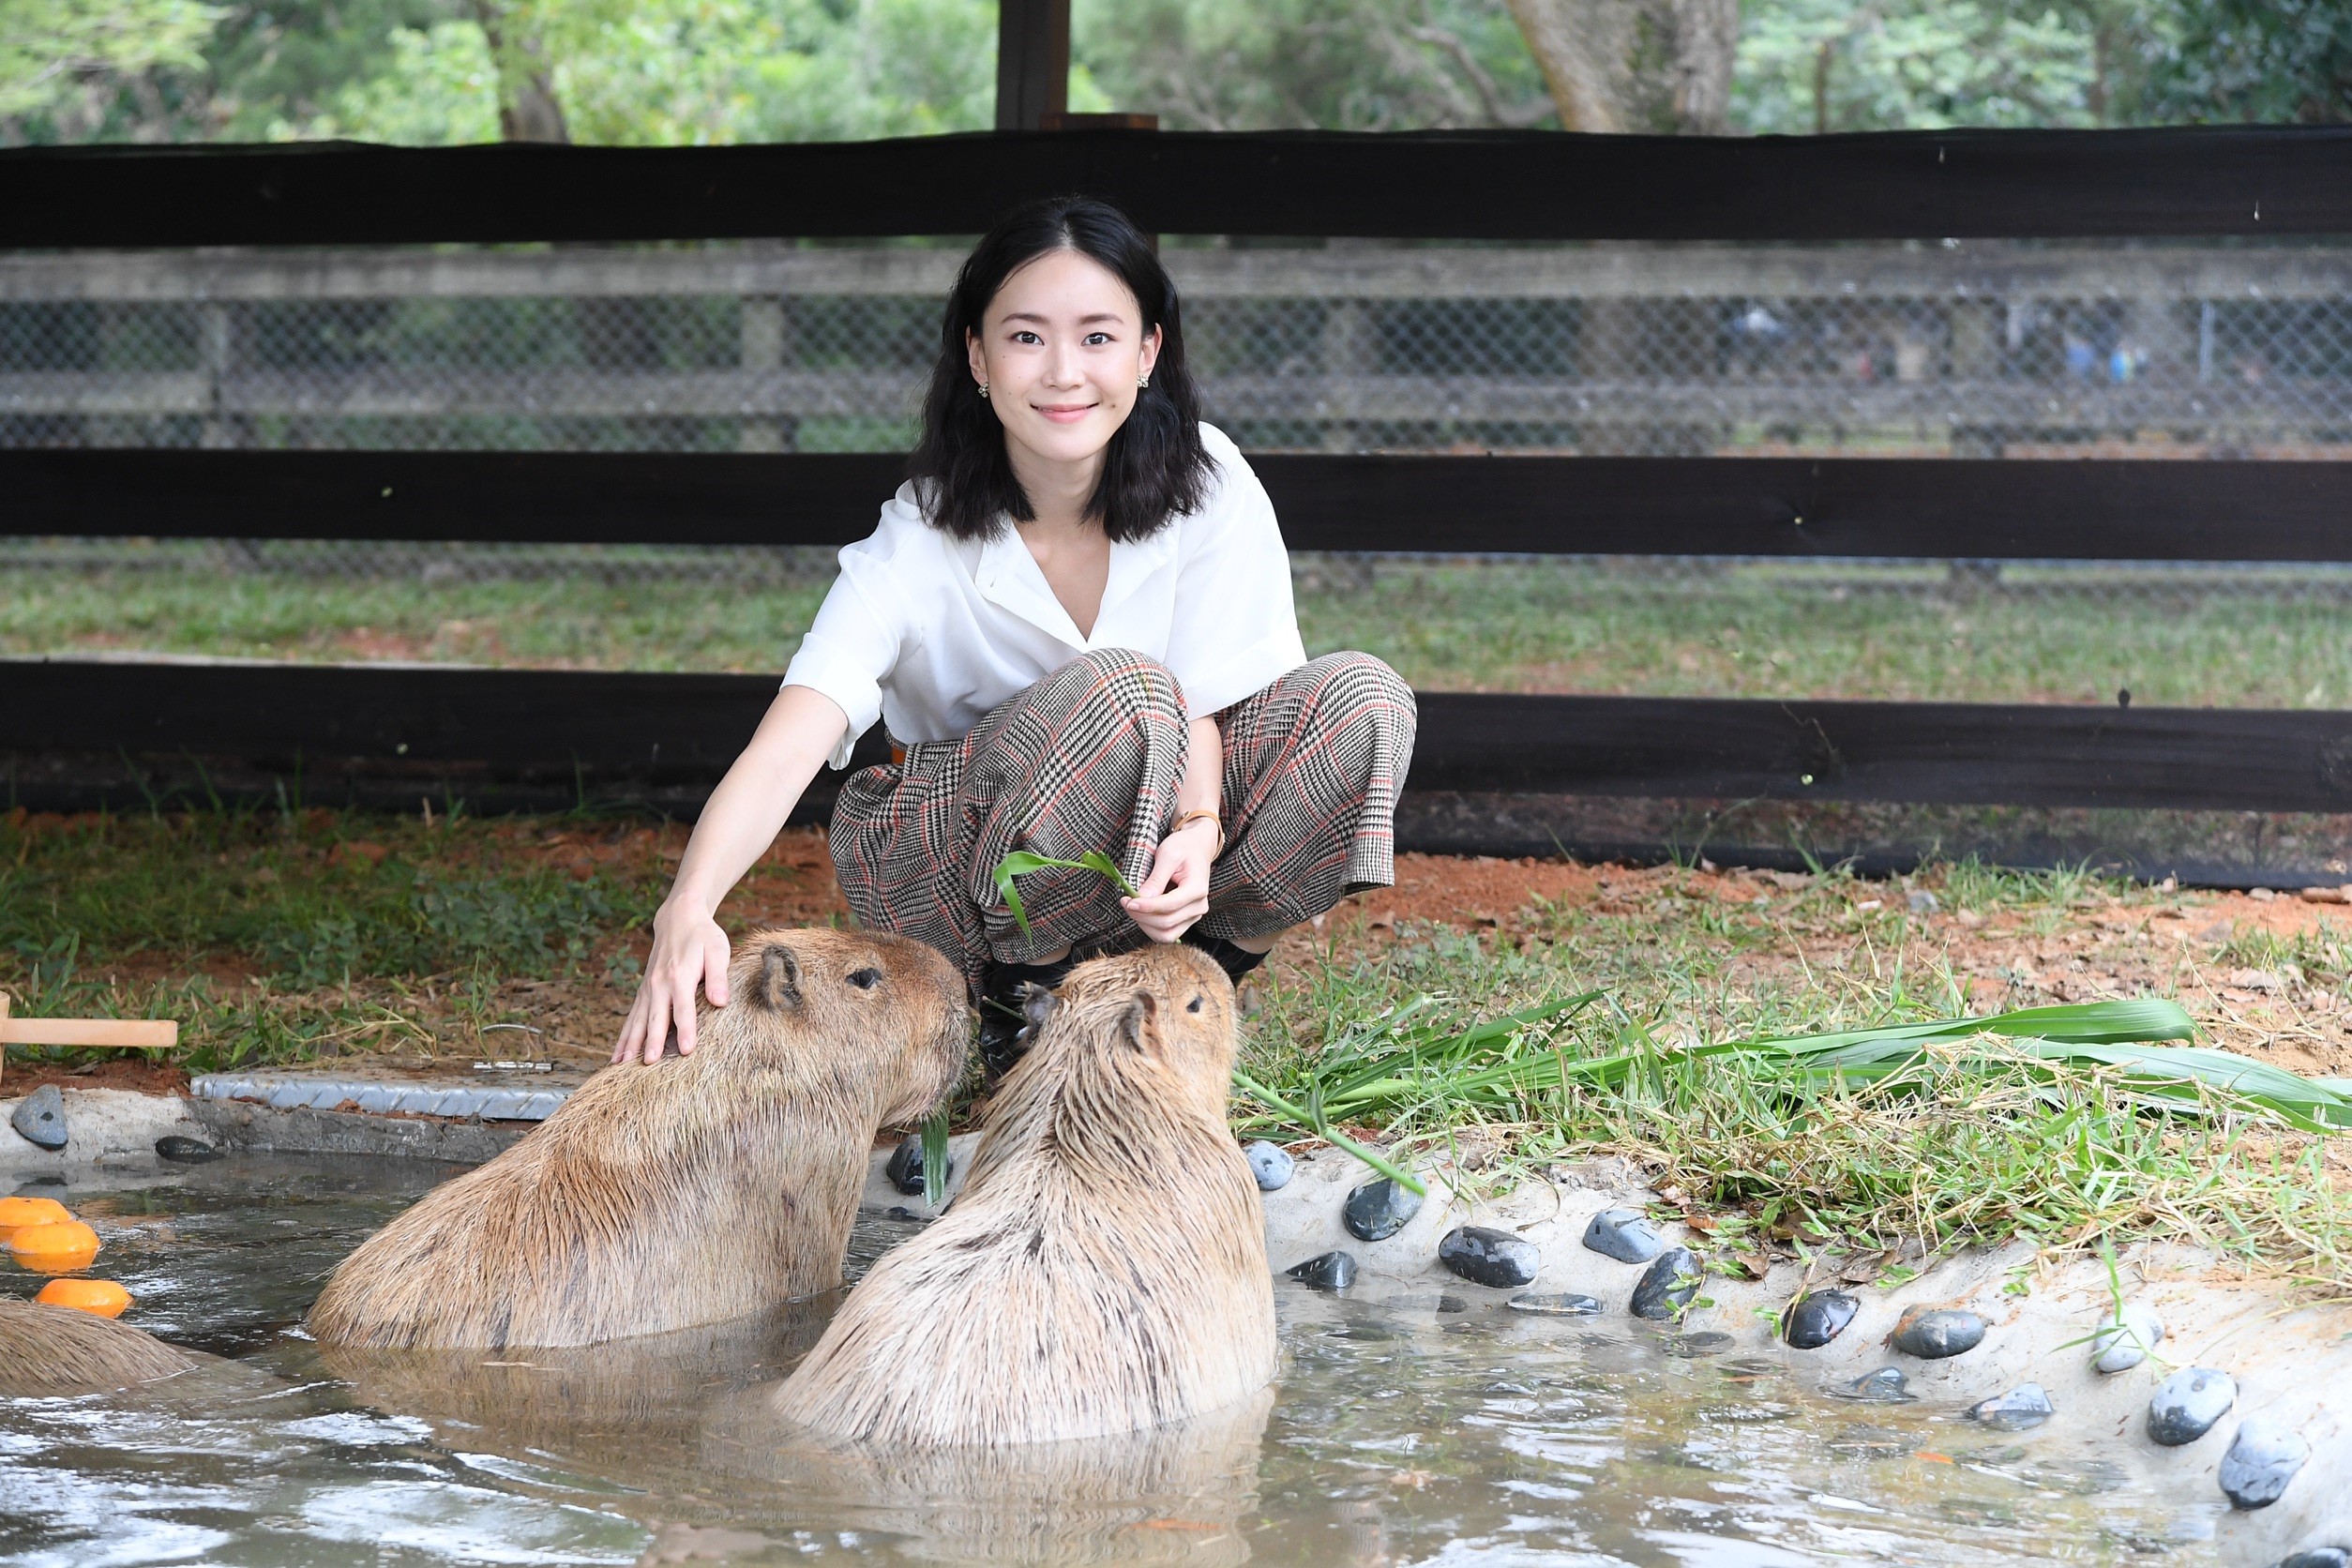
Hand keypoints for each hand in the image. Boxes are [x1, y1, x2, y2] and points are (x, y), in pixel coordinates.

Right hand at [612, 900, 732, 1065]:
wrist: (678, 918)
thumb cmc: (703, 936)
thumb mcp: (718, 951)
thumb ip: (718, 977)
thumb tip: (721, 1002)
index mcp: (680, 977)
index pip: (684, 1009)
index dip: (687, 1030)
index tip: (687, 1051)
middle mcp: (660, 985)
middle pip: (656, 1018)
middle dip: (652, 1042)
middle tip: (649, 1065)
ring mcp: (648, 989)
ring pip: (636, 1021)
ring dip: (629, 1044)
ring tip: (621, 1067)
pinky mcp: (643, 992)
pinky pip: (631, 1018)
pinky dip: (623, 1037)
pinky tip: (616, 1057)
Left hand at [1121, 819, 1217, 943]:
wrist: (1196, 849)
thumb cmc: (1182, 848)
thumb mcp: (1168, 855)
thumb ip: (1156, 878)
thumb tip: (1142, 898)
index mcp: (1197, 888)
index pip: (1170, 905)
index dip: (1147, 906)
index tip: (1128, 901)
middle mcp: (1199, 906)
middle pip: (1166, 922)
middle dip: (1141, 915)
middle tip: (1125, 901)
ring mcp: (1194, 915)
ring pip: (1166, 934)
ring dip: (1145, 925)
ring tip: (1132, 908)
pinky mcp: (1186, 919)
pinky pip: (1167, 933)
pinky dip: (1151, 927)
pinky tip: (1141, 913)